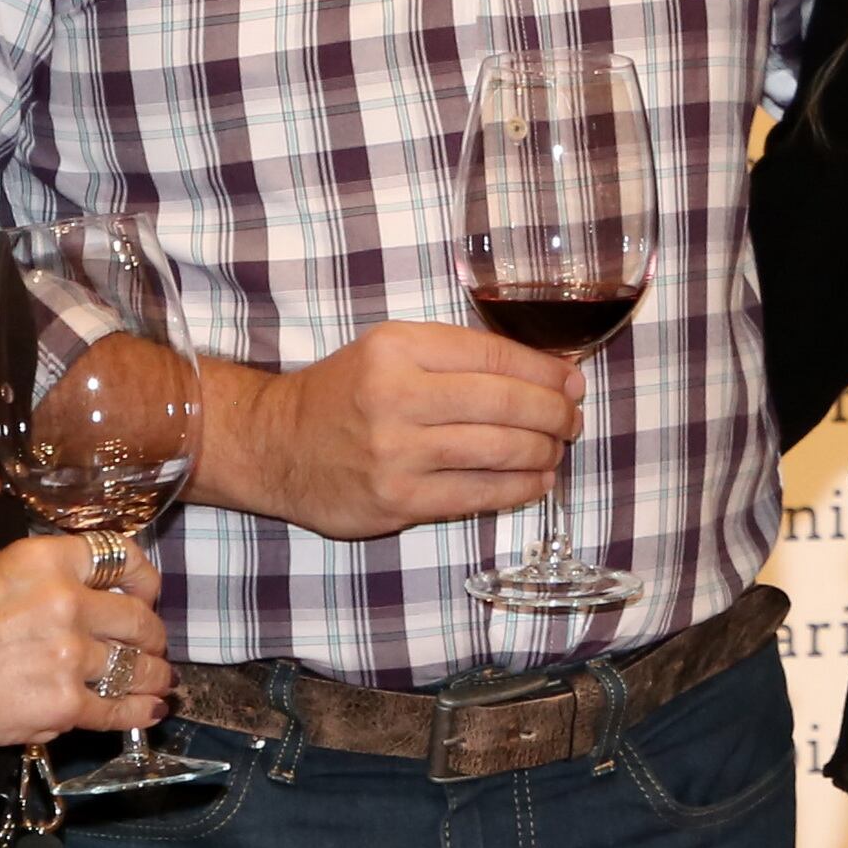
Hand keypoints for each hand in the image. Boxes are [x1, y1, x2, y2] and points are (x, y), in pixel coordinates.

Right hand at [0, 531, 164, 748]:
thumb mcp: (4, 568)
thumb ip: (59, 574)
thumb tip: (109, 591)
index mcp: (51, 560)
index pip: (124, 559)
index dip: (145, 581)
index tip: (147, 595)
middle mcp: (67, 603)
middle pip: (140, 619)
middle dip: (153, 634)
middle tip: (152, 644)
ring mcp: (69, 656)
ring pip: (138, 666)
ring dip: (155, 674)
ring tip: (159, 679)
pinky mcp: (63, 704)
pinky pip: (120, 709)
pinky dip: (142, 712)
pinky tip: (153, 709)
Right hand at [192, 323, 577, 540]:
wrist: (275, 445)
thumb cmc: (343, 395)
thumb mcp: (388, 351)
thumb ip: (456, 357)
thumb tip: (543, 373)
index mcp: (398, 347)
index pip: (494, 355)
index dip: (545, 372)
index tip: (571, 382)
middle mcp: (397, 395)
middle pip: (505, 403)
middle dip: (553, 413)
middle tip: (571, 420)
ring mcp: (397, 452)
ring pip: (499, 450)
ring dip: (542, 452)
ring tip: (556, 450)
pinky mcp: (397, 499)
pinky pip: (477, 494)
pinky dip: (518, 489)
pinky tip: (536, 482)